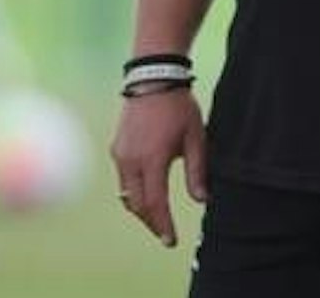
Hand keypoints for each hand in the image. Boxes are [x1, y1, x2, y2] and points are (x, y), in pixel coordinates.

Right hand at [108, 87, 207, 247]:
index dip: (163, 225)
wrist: (154, 78)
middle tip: (165, 233)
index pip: (155, 203)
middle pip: (137, 205)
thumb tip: (202, 200)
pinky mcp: (116, 148)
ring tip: (157, 218)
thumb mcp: (196, 138)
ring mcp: (120, 154)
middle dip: (151, 222)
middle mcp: (130, 160)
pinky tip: (147, 194)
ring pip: (127, 194)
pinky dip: (134, 192)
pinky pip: (123, 180)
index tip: (171, 240)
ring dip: (141, 208)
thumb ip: (198, 171)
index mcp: (151, 160)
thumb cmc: (179, 108)